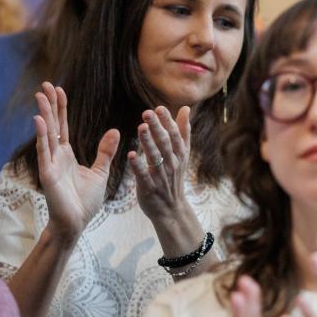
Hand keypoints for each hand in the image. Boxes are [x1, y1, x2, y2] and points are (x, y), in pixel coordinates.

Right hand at [33, 82, 119, 243]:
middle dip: (49, 105)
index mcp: (67, 154)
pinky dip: (42, 136)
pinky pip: (45, 152)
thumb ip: (105, 151)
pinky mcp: (48, 174)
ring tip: (40, 96)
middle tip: (45, 84)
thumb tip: (115, 131)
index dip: (61, 108)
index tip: (59, 89)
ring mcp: (50, 164)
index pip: (63, 126)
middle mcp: (56, 156)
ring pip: (46, 134)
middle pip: (53, 125)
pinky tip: (40, 121)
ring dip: (44, 115)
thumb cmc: (85, 200)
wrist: (77, 221)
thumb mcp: (100, 171)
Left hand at [128, 106, 192, 225]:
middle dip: (157, 127)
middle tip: (147, 112)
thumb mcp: (182, 154)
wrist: (172, 209)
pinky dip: (138, 166)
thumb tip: (185, 108)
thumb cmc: (174, 177)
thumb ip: (183, 131)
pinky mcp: (150, 188)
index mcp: (180, 154)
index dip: (168, 122)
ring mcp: (162, 176)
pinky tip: (131, 155)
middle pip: (165, 143)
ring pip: (156, 157)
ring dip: (148, 142)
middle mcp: (172, 163)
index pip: (175, 135)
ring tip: (141, 127)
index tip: (159, 108)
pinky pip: (144, 175)